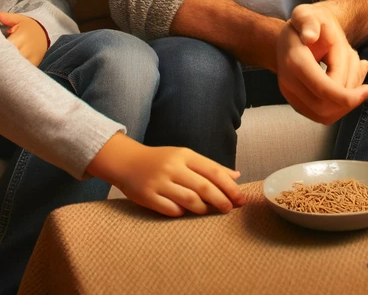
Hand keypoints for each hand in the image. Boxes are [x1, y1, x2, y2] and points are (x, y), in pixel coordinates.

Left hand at [0, 11, 48, 66]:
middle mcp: (26, 49)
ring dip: (4, 68)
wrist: (45, 34)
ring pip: (14, 67)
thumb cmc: (29, 27)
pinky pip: (21, 71)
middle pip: (7, 59)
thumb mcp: (20, 19)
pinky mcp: (33, 64)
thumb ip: (7, 17)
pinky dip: (13, 71)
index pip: (4, 46)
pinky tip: (5, 71)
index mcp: (21, 37)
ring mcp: (30, 58)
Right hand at [88, 132, 242, 216]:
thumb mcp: (186, 157)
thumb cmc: (162, 160)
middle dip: (221, 199)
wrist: (127, 162)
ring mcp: (160, 183)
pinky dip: (182, 212)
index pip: (213, 171)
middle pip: (204, 187)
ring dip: (204, 208)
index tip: (240, 197)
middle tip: (230, 208)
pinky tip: (187, 213)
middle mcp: (173, 168)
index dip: (229, 186)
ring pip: (189, 200)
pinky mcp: (147, 196)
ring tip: (211, 211)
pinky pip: (170, 209)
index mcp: (185, 155)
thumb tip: (236, 176)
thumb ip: (210, 167)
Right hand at [275, 3, 367, 124]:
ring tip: (354, 75)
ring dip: (346, 101)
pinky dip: (340, 104)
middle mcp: (288, 81)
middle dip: (349, 99)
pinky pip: (321, 114)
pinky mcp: (297, 102)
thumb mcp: (307, 14)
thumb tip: (310, 36)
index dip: (347, 96)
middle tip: (365, 83)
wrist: (295, 35)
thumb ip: (309, 22)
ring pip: (323, 115)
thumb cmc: (308, 22)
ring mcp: (290, 94)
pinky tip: (348, 82)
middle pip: (324, 106)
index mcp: (295, 60)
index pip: (322, 88)